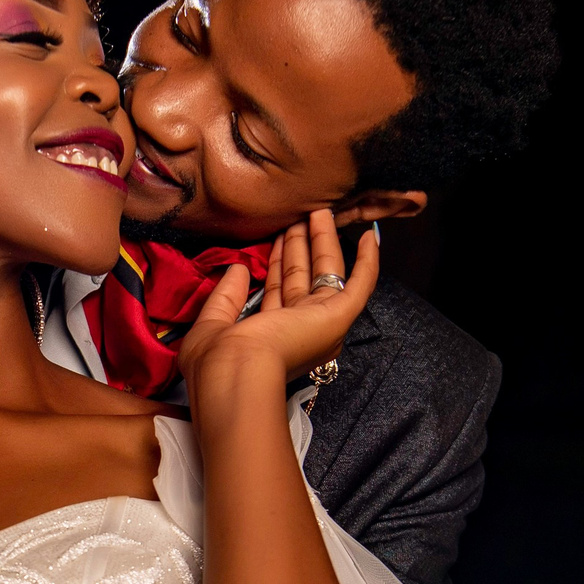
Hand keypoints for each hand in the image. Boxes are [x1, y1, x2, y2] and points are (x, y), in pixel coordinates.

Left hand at [177, 208, 377, 391]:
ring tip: (319, 209)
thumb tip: (240, 267)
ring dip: (324, 241)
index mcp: (270, 338)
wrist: (238, 374)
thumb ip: (227, 296)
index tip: (276, 235)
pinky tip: (371, 234)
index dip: (278, 261)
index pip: (278, 292)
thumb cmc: (219, 360)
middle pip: (303, 277)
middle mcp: (299, 331)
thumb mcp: (212, 323)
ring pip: (326, 273)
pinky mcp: (337, 316)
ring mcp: (320, 323)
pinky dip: (369, 260)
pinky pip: (360, 285)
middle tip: (299, 213)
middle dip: (301, 244)